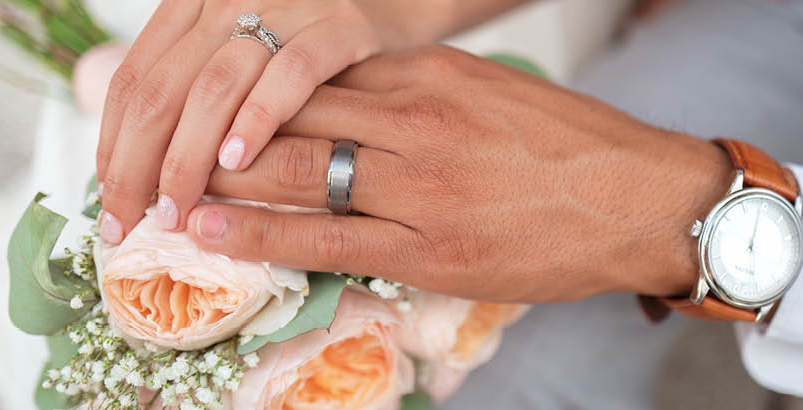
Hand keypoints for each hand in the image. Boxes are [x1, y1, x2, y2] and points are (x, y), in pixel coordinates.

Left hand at [95, 0, 455, 243]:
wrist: (400, 2)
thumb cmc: (317, 44)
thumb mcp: (247, 54)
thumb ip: (201, 94)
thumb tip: (145, 170)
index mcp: (196, 6)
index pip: (135, 83)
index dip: (114, 147)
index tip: (111, 206)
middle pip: (163, 89)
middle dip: (140, 164)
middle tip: (134, 222)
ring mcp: (288, 9)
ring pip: (215, 86)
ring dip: (187, 155)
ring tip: (177, 207)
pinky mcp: (342, 26)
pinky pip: (291, 74)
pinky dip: (259, 118)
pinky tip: (238, 160)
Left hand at [191, 46, 732, 302]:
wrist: (641, 199)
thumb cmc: (572, 148)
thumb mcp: (491, 94)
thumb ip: (422, 93)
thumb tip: (358, 101)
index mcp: (430, 74)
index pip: (317, 74)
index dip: (253, 90)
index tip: (209, 102)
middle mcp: (416, 119)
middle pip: (291, 114)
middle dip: (220, 131)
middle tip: (161, 142)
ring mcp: (421, 183)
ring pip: (297, 171)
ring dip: (222, 179)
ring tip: (164, 188)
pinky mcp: (430, 245)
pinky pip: (327, 237)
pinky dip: (259, 233)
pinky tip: (211, 230)